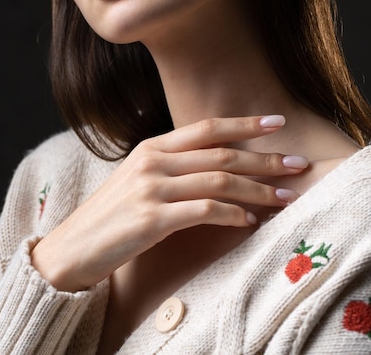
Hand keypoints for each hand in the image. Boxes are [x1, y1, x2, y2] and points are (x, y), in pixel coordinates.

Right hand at [31, 115, 306, 290]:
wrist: (72, 249)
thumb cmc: (112, 216)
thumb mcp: (139, 179)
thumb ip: (173, 167)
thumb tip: (219, 168)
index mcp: (152, 147)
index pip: (207, 128)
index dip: (244, 124)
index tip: (277, 122)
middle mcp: (153, 161)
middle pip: (221, 154)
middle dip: (264, 159)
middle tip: (298, 164)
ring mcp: (152, 188)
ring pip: (219, 181)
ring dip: (257, 190)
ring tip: (285, 197)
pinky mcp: (152, 219)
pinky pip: (204, 211)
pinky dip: (232, 214)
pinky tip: (249, 221)